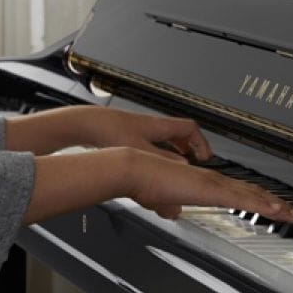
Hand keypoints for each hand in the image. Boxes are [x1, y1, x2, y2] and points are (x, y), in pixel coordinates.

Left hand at [85, 109, 213, 161]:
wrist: (87, 124)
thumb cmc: (111, 131)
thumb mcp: (141, 150)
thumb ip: (163, 160)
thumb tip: (184, 168)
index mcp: (159, 126)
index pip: (190, 129)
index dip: (201, 142)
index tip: (205, 157)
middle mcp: (152, 126)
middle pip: (179, 134)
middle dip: (189, 149)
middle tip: (194, 163)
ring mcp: (140, 131)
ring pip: (164, 140)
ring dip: (172, 153)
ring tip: (175, 168)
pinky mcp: (128, 137)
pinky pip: (151, 145)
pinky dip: (157, 156)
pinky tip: (150, 168)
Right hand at [123, 148, 292, 222]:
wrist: (135, 169)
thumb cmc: (144, 182)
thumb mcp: (161, 201)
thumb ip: (170, 206)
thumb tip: (174, 213)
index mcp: (203, 184)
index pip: (237, 192)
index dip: (256, 199)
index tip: (271, 207)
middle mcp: (213, 180)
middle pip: (252, 192)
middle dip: (275, 203)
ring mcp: (214, 183)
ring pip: (253, 195)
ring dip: (276, 206)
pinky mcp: (211, 189)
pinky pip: (244, 199)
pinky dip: (263, 205)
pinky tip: (277, 211)